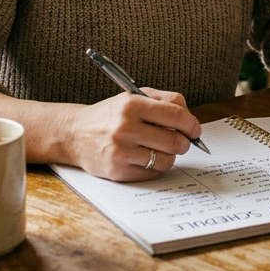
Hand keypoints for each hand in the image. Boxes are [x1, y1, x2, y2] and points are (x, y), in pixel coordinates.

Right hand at [65, 87, 200, 180]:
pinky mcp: (117, 172)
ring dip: (169, 156)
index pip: (176, 115)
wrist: (74, 134)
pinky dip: (155, 167)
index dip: (192, 124)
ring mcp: (120, 152)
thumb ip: (164, 101)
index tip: (194, 129)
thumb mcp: (133, 97)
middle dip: (184, 143)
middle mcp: (125, 128)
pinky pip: (152, 173)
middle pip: (175, 141)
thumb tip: (190, 120)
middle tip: (181, 141)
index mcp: (132, 105)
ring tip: (159, 149)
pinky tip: (145, 158)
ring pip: (166, 160)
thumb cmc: (110, 115)